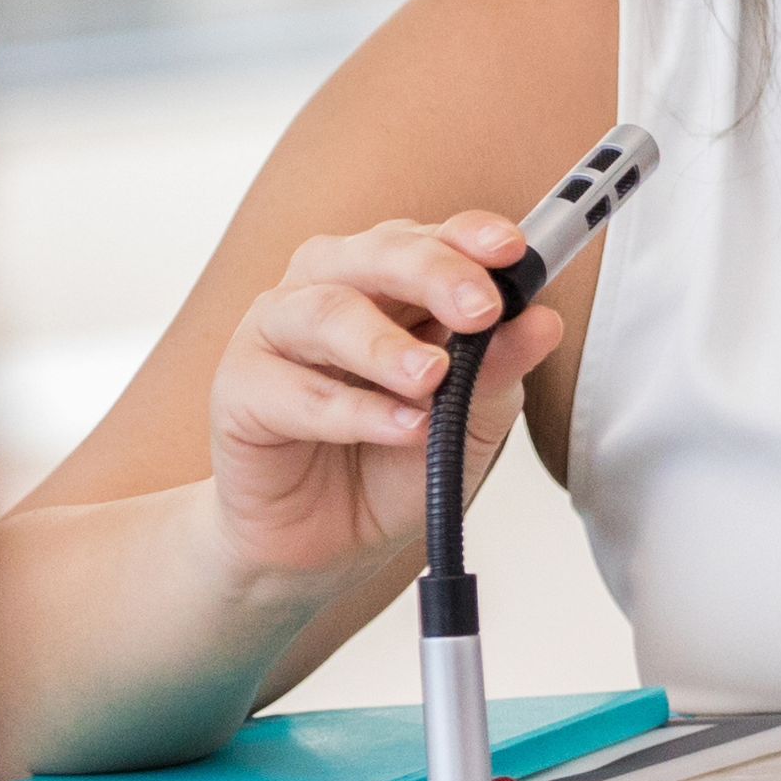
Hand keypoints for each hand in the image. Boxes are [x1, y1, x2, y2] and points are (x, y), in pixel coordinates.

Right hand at [205, 212, 563, 590]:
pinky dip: (353, 410)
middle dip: (433, 273)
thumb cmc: (392, 466)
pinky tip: (400, 427)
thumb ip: (499, 370)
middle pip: (375, 254)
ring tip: (431, 378)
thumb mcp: (470, 423)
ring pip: (325, 311)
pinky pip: (293, 389)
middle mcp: (328, 290)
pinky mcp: (239, 388)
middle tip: (479, 310)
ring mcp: (276, 333)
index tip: (514, 250)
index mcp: (389, 285)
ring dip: (384, 344)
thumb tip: (542, 322)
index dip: (469, 236)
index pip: (429, 237)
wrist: (327, 543)